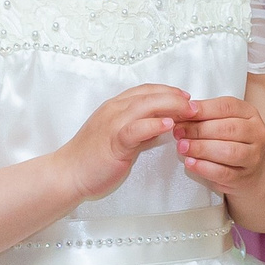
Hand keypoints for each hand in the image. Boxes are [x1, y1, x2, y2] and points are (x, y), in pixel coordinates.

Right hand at [60, 83, 189, 203]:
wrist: (69, 173)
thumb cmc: (93, 158)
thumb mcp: (120, 137)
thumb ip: (141, 129)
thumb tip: (164, 125)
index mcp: (115, 106)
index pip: (146, 90)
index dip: (169, 91)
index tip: (187, 97)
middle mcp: (114, 109)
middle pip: (150, 94)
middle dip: (176, 97)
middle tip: (196, 105)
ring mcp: (112, 124)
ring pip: (145, 106)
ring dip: (171, 106)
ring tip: (190, 111)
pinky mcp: (113, 141)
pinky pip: (135, 129)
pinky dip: (153, 124)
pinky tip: (169, 125)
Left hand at [176, 95, 264, 195]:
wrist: (248, 171)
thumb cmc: (230, 141)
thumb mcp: (220, 122)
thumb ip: (203, 116)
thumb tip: (180, 113)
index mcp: (249, 113)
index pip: (227, 106)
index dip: (203, 109)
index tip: (183, 112)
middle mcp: (256, 133)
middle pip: (228, 129)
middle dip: (199, 130)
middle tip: (179, 132)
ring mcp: (253, 157)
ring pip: (228, 151)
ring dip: (201, 148)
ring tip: (182, 147)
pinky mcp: (244, 177)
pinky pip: (224, 173)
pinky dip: (204, 167)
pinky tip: (190, 163)